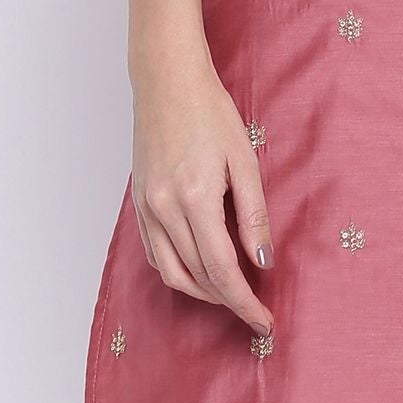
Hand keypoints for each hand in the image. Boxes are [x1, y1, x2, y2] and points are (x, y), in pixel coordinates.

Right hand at [130, 42, 273, 335]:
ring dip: (202, 293)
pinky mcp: (138, 203)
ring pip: (171, 272)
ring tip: (231, 295)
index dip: (244, 300)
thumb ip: (254, 215)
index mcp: (194, 197)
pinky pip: (155, 254)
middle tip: (255, 312)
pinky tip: (200, 272)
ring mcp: (145, 207)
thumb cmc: (210, 112)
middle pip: (197, 276)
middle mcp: (163, 208)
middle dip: (228, 301)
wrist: (166, 81)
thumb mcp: (244, 160)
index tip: (264, 321)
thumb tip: (263, 261)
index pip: (222, 268)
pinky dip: (178, 272)